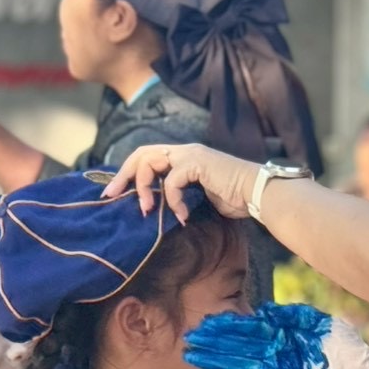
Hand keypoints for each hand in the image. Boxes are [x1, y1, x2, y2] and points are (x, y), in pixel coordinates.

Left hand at [103, 144, 259, 223]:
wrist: (258, 194)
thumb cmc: (234, 199)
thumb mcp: (199, 197)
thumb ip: (178, 196)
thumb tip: (156, 209)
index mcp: (183, 157)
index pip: (147, 156)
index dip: (128, 172)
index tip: (114, 192)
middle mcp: (184, 151)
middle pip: (141, 153)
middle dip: (122, 175)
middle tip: (110, 196)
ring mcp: (190, 155)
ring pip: (149, 162)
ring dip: (142, 188)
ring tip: (146, 210)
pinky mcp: (197, 163)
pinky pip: (171, 182)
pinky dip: (172, 201)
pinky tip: (182, 217)